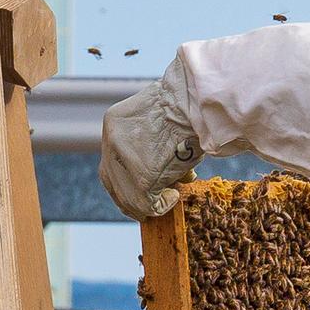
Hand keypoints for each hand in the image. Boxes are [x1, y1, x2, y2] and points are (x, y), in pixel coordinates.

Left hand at [98, 67, 203, 218]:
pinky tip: (174, 197)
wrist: (198, 103)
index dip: (124, 178)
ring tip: (169, 197)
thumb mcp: (161, 118)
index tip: (140, 186)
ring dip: (148, 203)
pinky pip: (147, 202)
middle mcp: (112, 140)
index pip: (111, 158)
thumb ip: (152, 142)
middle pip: (112, 181)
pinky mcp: (142, 177)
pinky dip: (161, 205)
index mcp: (115, 122)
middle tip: (146, 207)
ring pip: (128, 196)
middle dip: (129, 197)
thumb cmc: (189, 107)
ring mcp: (124, 159)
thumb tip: (165, 173)